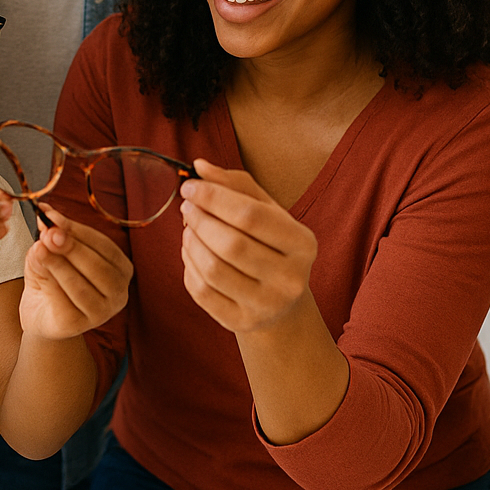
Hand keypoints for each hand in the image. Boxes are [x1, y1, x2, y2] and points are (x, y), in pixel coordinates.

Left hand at [19, 205, 133, 340]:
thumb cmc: (53, 280)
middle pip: (97, 266)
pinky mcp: (79, 325)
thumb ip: (52, 239)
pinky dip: (51, 284)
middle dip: (71, 247)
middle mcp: (118, 292)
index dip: (78, 230)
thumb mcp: (53, 253)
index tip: (54, 217)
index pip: (104, 246)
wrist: (41, 314)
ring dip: (59, 265)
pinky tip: (39, 272)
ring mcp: (101, 312)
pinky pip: (65, 302)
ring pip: (81, 286)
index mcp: (120, 269)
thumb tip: (47, 223)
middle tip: (49, 234)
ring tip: (40, 249)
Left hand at [178, 160, 317, 334]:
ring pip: (213, 269)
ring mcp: (267, 305)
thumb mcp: (266, 210)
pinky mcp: (241, 322)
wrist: (280, 301)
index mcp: (303, 243)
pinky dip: (188, 266)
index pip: (251, 215)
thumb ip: (235, 184)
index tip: (190, 187)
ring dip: (190, 242)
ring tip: (188, 228)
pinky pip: (202, 292)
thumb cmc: (270, 244)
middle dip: (199, 219)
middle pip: (231, 243)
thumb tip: (199, 166)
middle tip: (186, 207)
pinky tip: (191, 252)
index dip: (214, 197)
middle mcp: (291, 279)